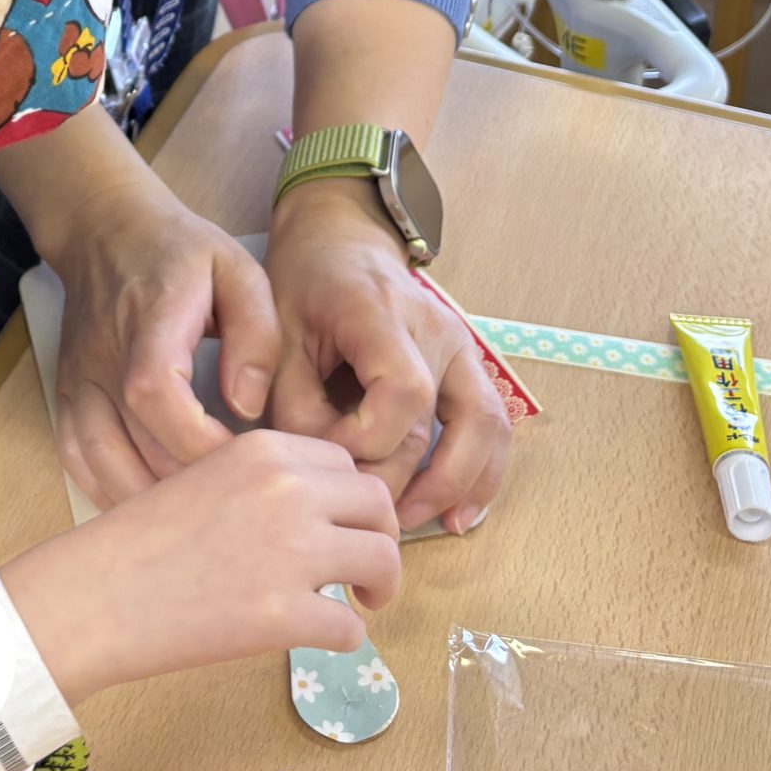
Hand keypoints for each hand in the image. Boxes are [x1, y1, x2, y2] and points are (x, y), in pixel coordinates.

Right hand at [8, 429, 400, 700]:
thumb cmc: (139, 541)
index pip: (347, 464)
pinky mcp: (283, 615)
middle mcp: (288, 490)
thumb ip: (265, 484)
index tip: (342, 527)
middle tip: (362, 570)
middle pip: (380, 505)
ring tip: (358, 602)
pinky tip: (317, 638)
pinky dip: (345, 638)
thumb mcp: (205, 477)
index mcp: (266, 450)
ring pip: (384, 560)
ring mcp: (290, 552)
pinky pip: (350, 628)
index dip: (352, 501)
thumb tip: (324, 517)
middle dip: (381, 537)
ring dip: (381, 585)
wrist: (95, 594)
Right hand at [48, 178, 280, 508]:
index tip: (245, 465)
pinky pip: (75, 458)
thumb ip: (256, 334)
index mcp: (149, 323)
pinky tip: (146, 512)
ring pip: (98, 461)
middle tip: (236, 506)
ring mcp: (78, 381)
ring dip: (146, 500)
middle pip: (131, 443)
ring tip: (195, 521)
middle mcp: (103, 359)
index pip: (155, 395)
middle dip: (187, 487)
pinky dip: (107, 490)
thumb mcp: (239, 271)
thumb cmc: (180, 252)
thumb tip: (249, 406)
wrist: (106, 231)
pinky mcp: (67, 396)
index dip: (197, 442)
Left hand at [264, 177, 509, 532]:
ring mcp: (461, 347)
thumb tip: (324, 468)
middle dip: (402, 479)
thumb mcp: (278, 332)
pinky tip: (460, 515)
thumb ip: (294, 399)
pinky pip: (492, 424)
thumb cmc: (304, 285)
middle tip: (365, 515)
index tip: (330, 460)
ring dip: (457, 485)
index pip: (404, 391)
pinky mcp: (469, 365)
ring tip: (428, 529)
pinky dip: (483, 473)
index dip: (369, 439)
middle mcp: (434, 329)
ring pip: (485, 426)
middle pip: (437, 422)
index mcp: (381, 313)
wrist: (340, 241)